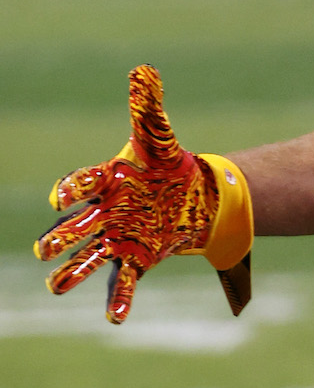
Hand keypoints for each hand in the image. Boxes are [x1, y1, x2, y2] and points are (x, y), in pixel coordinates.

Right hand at [33, 66, 253, 321]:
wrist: (194, 195)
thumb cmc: (167, 165)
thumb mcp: (159, 137)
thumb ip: (148, 108)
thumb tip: (145, 70)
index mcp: (105, 182)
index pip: (82, 184)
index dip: (70, 190)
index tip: (61, 196)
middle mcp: (104, 214)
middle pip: (74, 228)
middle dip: (59, 238)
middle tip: (45, 250)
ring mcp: (118, 238)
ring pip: (89, 257)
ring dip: (72, 272)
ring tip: (56, 286)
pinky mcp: (137, 258)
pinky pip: (124, 281)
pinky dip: (119, 299)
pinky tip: (115, 317)